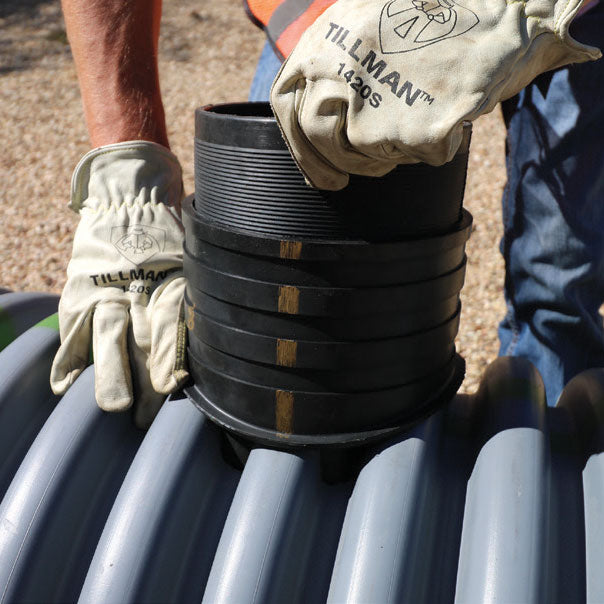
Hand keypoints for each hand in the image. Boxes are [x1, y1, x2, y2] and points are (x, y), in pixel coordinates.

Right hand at [50, 141, 187, 427]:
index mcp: (170, 282)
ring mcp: (105, 292)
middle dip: (143, 379)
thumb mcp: (193, 258)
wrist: (130, 197)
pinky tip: (66, 387)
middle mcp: (137, 290)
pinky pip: (72, 329)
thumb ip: (200, 294)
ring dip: (110, 373)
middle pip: (140, 339)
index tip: (175, 385)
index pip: (171, 323)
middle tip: (143, 416)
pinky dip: (66, 360)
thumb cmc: (170, 236)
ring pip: (107, 336)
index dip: (171, 355)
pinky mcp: (80, 292)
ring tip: (113, 406)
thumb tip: (230, 332)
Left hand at [271, 0, 600, 189]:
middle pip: (318, 139)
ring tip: (417, 121)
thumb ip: (333, 61)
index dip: (298, 146)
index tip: (317, 171)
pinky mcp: (413, 129)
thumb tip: (312, 114)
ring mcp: (374, 102)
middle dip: (333, 166)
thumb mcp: (367, 20)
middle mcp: (340, 70)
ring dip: (388, 153)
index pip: (286, 105)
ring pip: (364, 155)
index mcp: (324, 40)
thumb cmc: (440, 18)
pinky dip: (435, 146)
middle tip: (349, 179)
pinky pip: (416, 156)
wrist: (508, 12)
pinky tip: (450, 115)